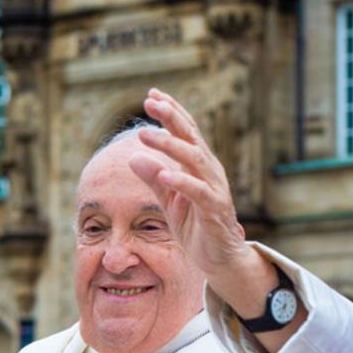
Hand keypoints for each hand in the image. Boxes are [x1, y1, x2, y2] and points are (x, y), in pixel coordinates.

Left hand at [129, 89, 250, 282]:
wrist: (219, 259)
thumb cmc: (195, 226)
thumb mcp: (169, 200)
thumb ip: (153, 178)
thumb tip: (133, 157)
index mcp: (199, 165)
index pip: (186, 131)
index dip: (171, 111)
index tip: (151, 93)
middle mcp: (210, 171)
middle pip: (191, 137)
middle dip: (171, 118)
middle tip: (150, 102)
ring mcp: (214, 189)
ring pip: (194, 159)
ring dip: (169, 145)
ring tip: (146, 134)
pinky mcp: (215, 210)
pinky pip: (198, 192)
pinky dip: (181, 181)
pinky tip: (164, 174)